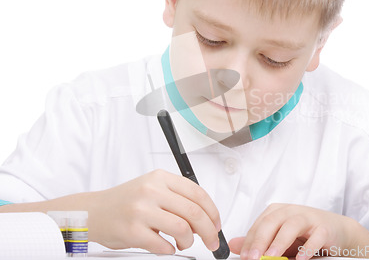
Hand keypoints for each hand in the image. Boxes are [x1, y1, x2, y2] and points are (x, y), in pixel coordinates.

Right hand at [88, 169, 221, 253]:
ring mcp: (141, 210)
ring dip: (188, 242)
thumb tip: (206, 217)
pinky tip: (165, 246)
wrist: (92, 212)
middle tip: (211, 241)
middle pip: (194, 212)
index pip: (198, 193)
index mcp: (160, 178)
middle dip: (209, 231)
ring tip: (182, 243)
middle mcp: (151, 190)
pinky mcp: (132, 231)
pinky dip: (169, 250)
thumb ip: (176, 197)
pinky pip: (163, 245)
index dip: (213, 212)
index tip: (216, 224)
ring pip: (182, 229)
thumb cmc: (125, 202)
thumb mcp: (152, 188)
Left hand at [228, 203, 352, 259]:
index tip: (244, 257)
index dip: (249, 241)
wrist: (337, 231)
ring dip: (279, 242)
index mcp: (277, 212)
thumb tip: (233, 244)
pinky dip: (307, 248)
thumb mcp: (279, 238)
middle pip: (272, 222)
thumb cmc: (306, 233)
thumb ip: (258, 241)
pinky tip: (300, 259)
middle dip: (260, 241)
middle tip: (252, 258)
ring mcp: (309, 218)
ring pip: (291, 225)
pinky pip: (315, 237)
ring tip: (271, 256)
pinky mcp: (324, 228)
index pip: (259, 225)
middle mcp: (291, 211)